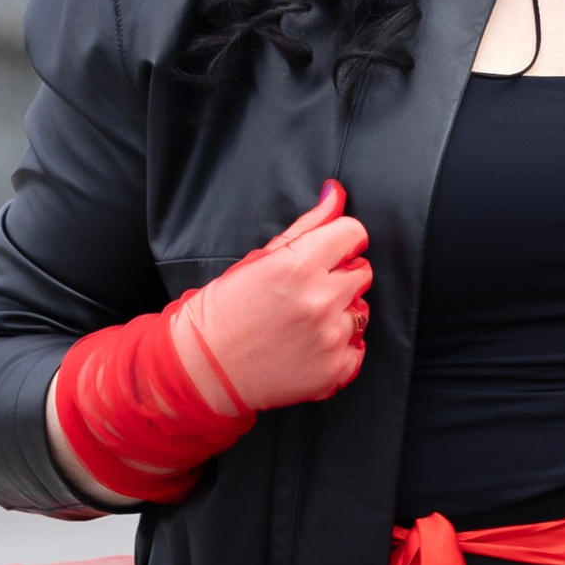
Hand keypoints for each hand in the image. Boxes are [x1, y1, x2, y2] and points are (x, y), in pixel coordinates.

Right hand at [179, 180, 370, 414]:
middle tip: (306, 291)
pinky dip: (339, 348)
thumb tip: (335, 194)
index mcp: (299, 265)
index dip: (340, 241)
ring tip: (304, 322)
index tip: (328, 252)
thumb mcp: (259, 259)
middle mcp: (319, 300)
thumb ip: (307, 226)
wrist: (201, 370)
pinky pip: (358, 348)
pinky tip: (309, 346)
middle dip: (339, 276)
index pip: (354, 234)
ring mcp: (329, 338)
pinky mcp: (334, 370)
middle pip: (363, 272)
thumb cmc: (223, 311)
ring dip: (340, 313)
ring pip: (362, 311)